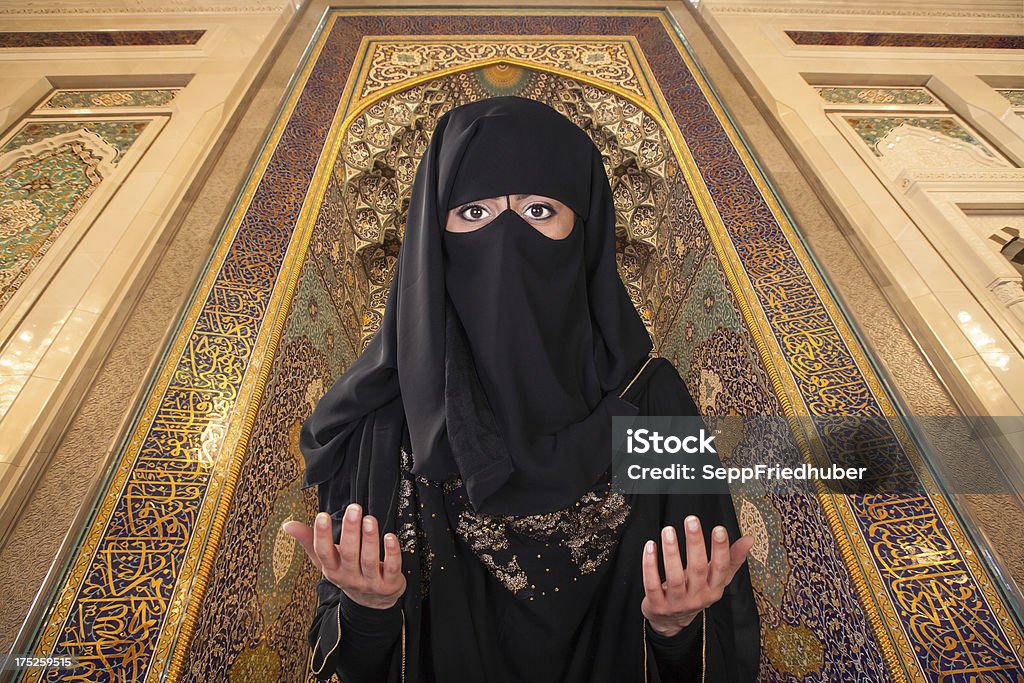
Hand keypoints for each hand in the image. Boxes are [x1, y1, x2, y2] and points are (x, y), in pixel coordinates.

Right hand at [282, 503, 405, 609]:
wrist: (372, 603)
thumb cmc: (347, 573)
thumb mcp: (327, 561)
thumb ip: (309, 541)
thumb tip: (287, 525)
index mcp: (332, 570)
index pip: (323, 553)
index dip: (321, 535)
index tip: (322, 516)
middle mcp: (349, 577)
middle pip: (348, 554)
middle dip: (350, 531)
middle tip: (353, 509)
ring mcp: (370, 582)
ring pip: (369, 560)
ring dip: (370, 539)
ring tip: (369, 519)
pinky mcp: (390, 584)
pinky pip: (392, 568)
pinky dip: (392, 553)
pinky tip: (391, 537)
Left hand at [641, 515, 752, 636]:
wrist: (672, 621)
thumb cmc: (695, 592)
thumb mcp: (716, 579)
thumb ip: (732, 559)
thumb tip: (749, 539)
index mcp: (714, 589)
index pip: (721, 568)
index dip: (721, 549)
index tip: (719, 529)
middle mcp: (697, 597)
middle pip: (698, 569)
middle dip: (695, 544)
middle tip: (691, 521)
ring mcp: (677, 603)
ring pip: (674, 577)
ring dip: (671, 552)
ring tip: (668, 531)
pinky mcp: (657, 605)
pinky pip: (652, 584)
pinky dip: (650, 565)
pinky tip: (650, 546)